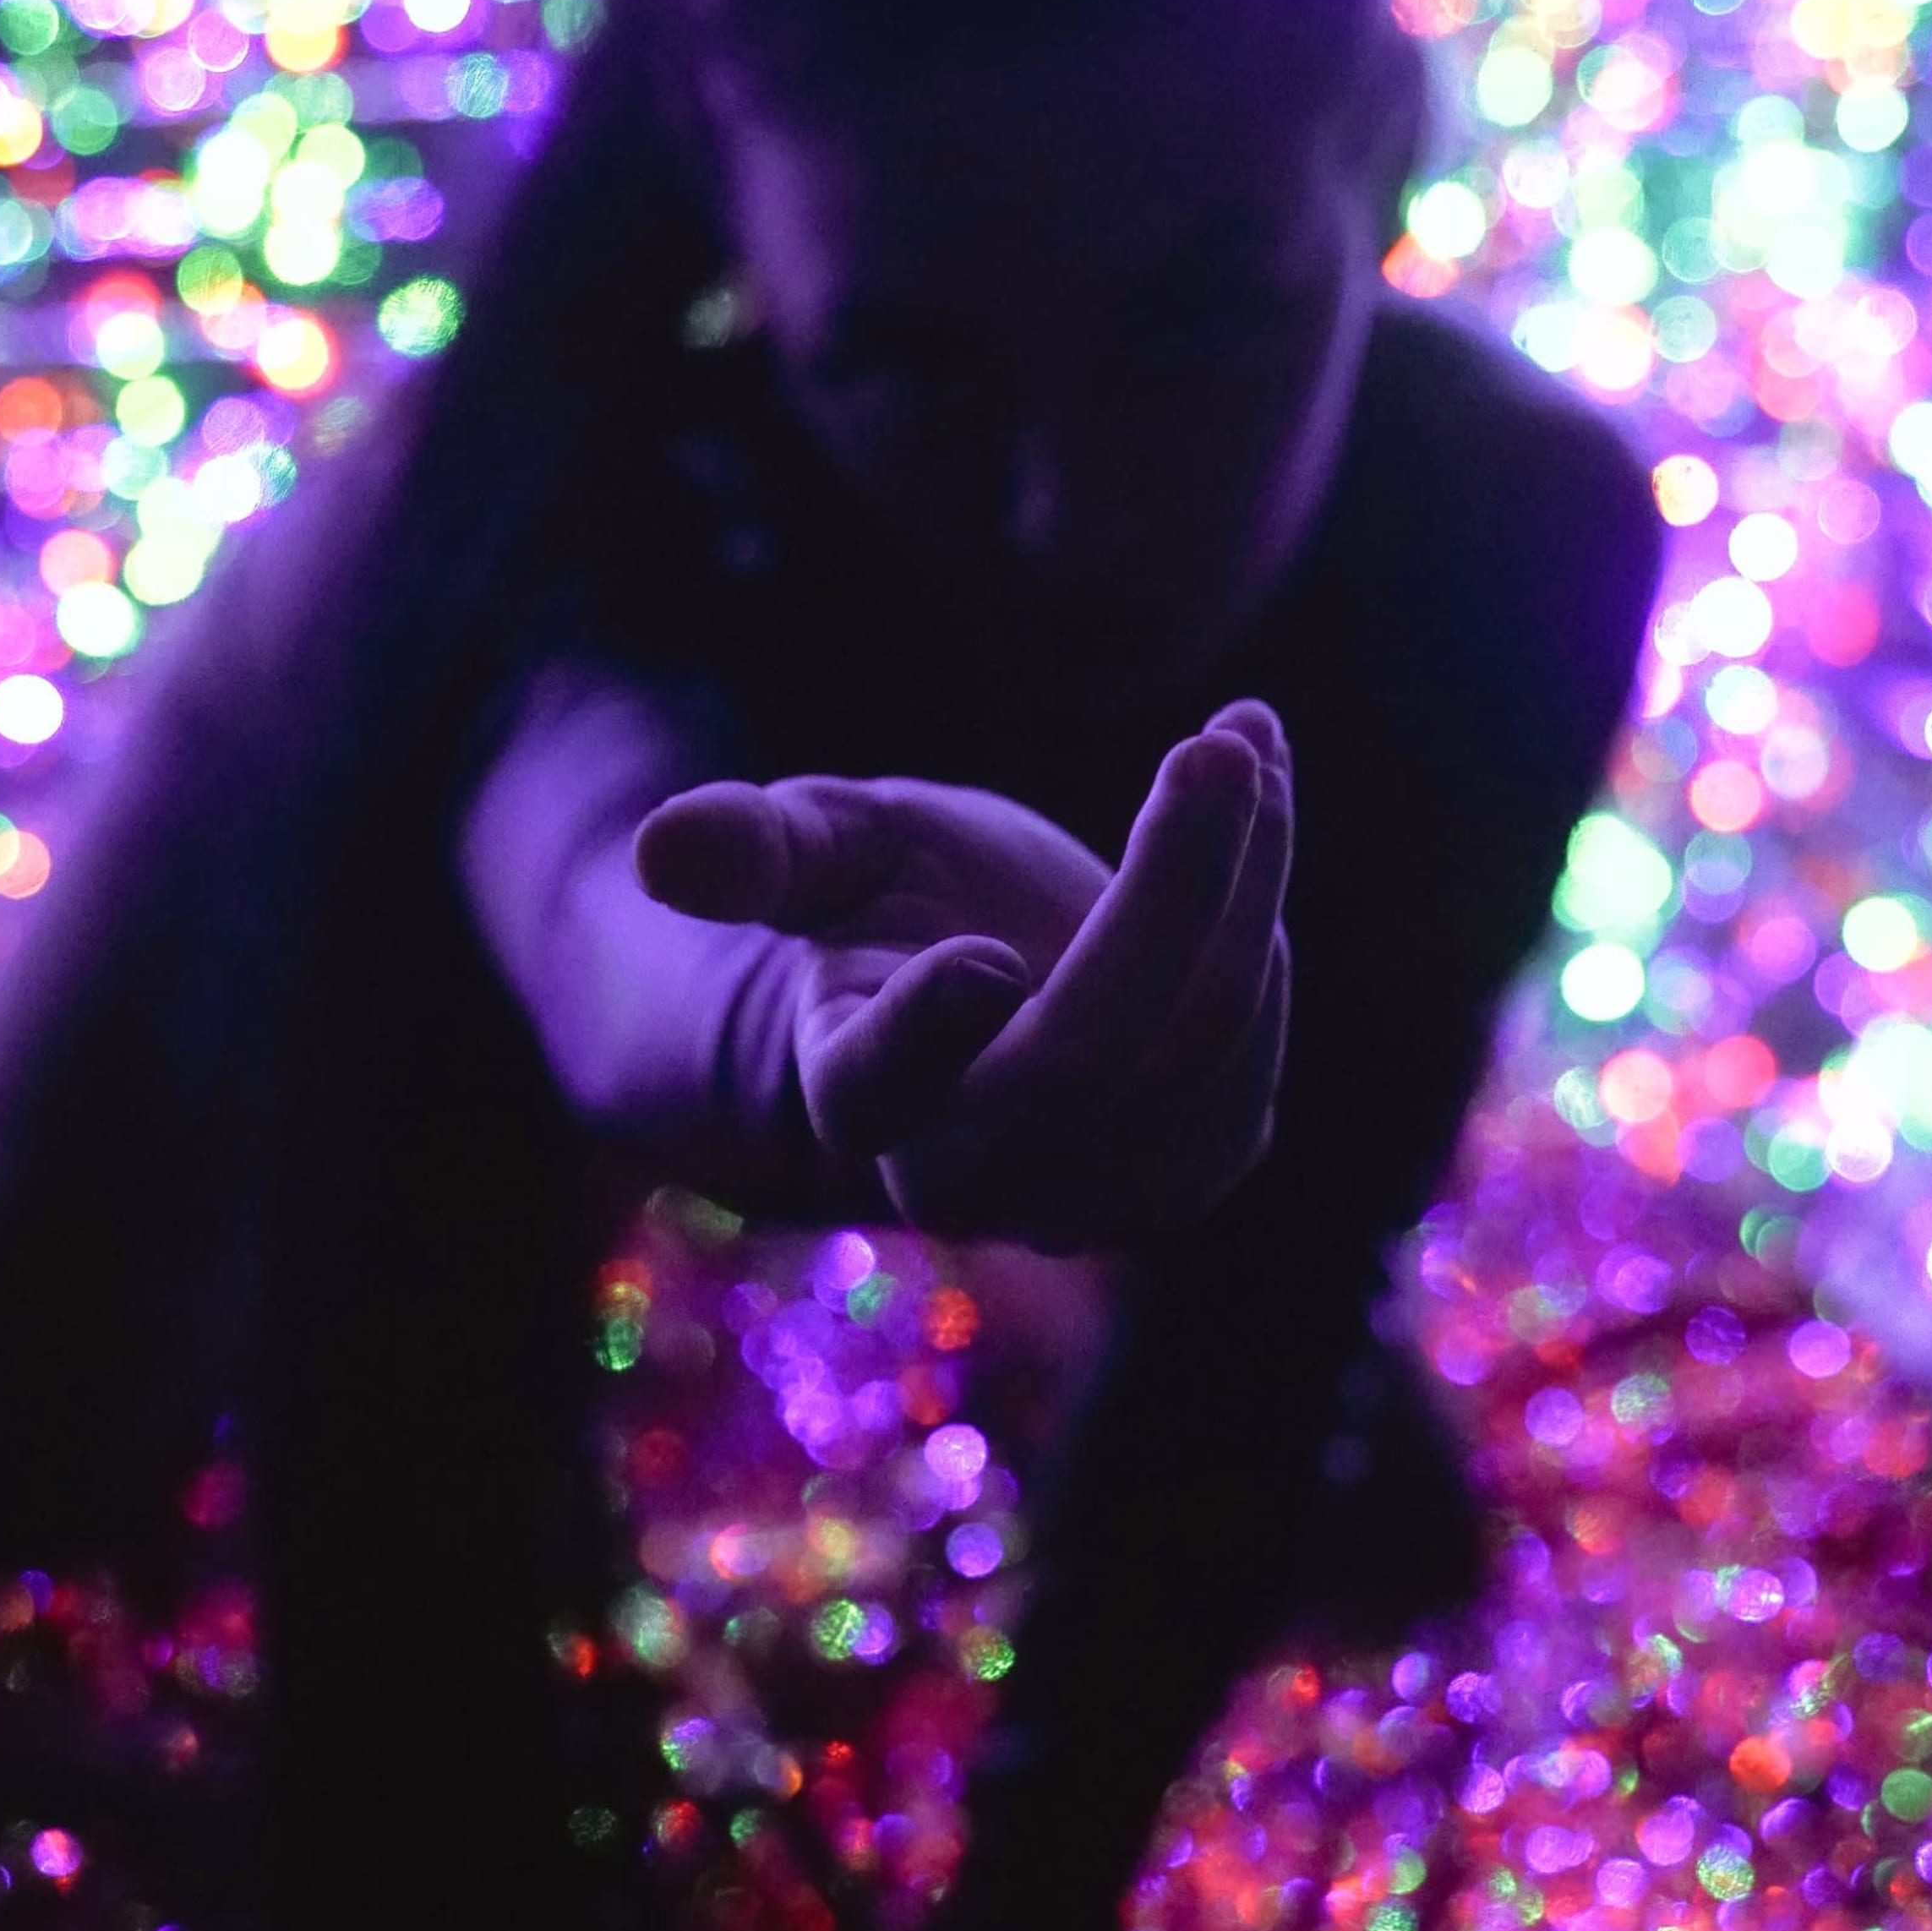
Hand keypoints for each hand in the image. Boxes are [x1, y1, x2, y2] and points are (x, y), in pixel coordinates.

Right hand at [635, 704, 1292, 1249]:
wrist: (984, 973)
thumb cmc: (886, 900)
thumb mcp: (827, 846)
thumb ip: (757, 848)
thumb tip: (662, 845)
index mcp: (852, 1087)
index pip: (878, 1085)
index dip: (925, 1035)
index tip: (981, 953)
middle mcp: (968, 1171)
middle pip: (1082, 1060)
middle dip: (1167, 894)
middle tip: (1214, 748)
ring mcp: (1087, 1192)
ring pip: (1196, 1053)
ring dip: (1243, 879)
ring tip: (1240, 738)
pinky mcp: (1187, 1168)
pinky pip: (1252, 1060)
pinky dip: (1269, 919)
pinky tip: (1263, 808)